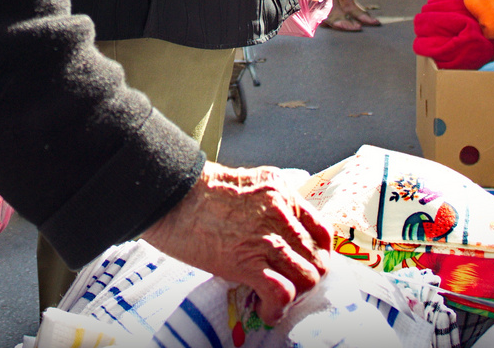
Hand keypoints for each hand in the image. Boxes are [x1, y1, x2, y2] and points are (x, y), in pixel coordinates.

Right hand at [142, 163, 330, 325]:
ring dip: (295, 294)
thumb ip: (269, 201)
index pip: (321, 229)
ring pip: (306, 276)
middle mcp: (281, 213)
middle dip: (308, 276)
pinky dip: (277, 308)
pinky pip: (281, 292)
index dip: (319, 253)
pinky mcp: (247, 262)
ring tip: (278, 299)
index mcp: (282, 191)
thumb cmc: (199, 190)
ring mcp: (267, 238)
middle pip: (317, 256)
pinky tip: (266, 310)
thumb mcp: (248, 183)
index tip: (308, 263)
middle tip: (291, 284)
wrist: (173, 194)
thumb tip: (276, 227)